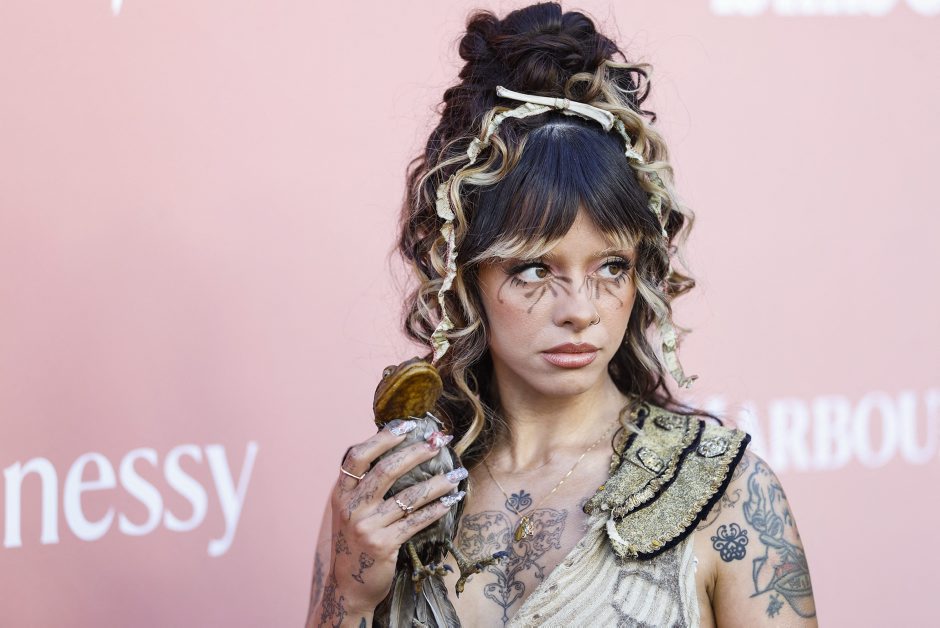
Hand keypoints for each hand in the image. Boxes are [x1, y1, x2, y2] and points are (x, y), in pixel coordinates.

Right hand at [318, 420, 464, 623]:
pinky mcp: (384, 545)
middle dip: (417, 452)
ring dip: (438, 482)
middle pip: (387, 471)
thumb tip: (396, 448)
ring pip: (409, 496)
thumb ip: (365, 485)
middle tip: (440, 441)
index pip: (358, 456)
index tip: (408, 424)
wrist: (348, 587)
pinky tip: (452, 499)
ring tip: (458, 473)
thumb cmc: (356, 541)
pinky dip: (437, 508)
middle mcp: (352, 508)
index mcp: (342, 493)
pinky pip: (416, 521)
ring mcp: (367, 527)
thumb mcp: (350, 510)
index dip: (383, 438)